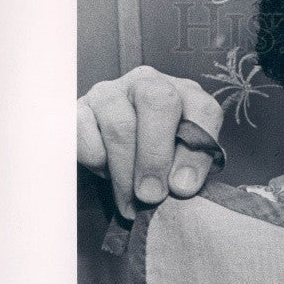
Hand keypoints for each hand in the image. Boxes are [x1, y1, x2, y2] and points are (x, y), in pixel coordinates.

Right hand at [78, 66, 223, 219]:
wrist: (124, 159)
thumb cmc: (164, 162)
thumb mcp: (186, 164)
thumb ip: (189, 170)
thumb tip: (178, 187)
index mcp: (188, 95)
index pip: (202, 111)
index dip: (194, 152)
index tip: (182, 188)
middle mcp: (150, 83)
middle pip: (156, 102)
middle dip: (154, 157)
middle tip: (151, 195)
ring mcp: (112, 92)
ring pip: (119, 124)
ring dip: (125, 170)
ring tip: (130, 199)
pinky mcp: (81, 107)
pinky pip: (84, 132)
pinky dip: (97, 160)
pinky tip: (107, 173)